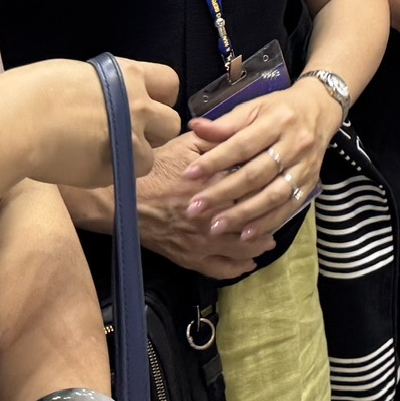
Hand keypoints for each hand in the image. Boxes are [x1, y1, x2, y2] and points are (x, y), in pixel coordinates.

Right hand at [4, 57, 183, 189]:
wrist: (16, 122)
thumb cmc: (30, 92)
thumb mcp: (75, 76)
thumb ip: (101, 87)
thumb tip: (103, 96)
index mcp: (127, 74)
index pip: (170, 82)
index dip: (160, 97)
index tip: (144, 105)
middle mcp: (138, 104)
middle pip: (171, 123)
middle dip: (153, 132)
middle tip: (126, 136)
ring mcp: (130, 138)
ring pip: (151, 156)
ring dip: (133, 157)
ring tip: (101, 155)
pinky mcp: (116, 168)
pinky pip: (127, 175)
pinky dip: (114, 174)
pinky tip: (87, 167)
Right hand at [118, 130, 270, 280]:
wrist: (118, 199)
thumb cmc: (152, 168)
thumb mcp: (185, 144)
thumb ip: (216, 139)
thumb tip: (242, 131)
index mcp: (215, 187)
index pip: (253, 189)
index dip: (268, 186)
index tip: (279, 182)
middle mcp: (213, 218)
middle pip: (252, 221)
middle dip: (269, 217)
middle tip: (281, 213)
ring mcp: (202, 242)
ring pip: (241, 248)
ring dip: (259, 243)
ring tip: (269, 239)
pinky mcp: (189, 258)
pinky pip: (220, 269)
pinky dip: (238, 267)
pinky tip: (248, 262)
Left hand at [180, 77, 342, 241]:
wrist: (320, 110)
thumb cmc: (280, 108)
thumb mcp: (254, 107)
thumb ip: (226, 123)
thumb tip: (195, 127)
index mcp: (277, 121)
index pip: (242, 145)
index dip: (214, 161)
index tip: (188, 175)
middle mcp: (294, 145)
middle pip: (255, 174)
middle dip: (223, 193)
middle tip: (195, 209)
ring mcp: (304, 167)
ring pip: (272, 195)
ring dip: (243, 214)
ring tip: (216, 227)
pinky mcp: (310, 184)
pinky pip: (288, 208)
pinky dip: (267, 223)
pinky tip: (246, 235)